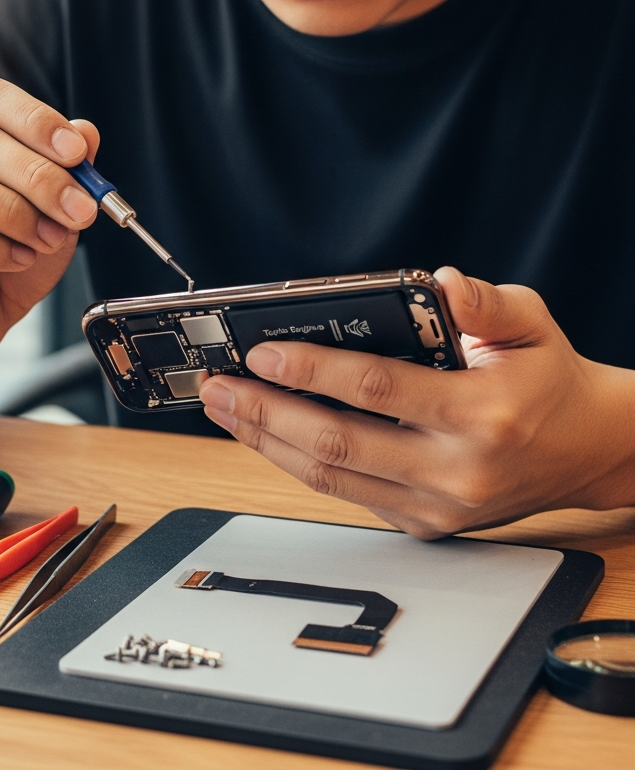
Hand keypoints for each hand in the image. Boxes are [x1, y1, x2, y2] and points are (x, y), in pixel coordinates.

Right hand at [0, 75, 99, 367]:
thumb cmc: (6, 259)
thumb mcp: (51, 213)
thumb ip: (67, 172)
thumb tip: (86, 132)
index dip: (35, 119)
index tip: (77, 153)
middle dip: (39, 175)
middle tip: (79, 210)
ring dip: (13, 211)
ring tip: (47, 239)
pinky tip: (19, 260)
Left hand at [200, 268, 634, 537]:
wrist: (590, 451)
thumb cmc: (550, 381)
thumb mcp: (532, 324)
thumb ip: (485, 303)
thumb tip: (442, 284)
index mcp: (481, 415)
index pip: (375, 390)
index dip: (310, 371)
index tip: (262, 353)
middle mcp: (454, 470)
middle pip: (336, 444)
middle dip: (264, 412)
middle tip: (218, 386)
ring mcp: (436, 506)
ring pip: (329, 477)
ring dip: (266, 440)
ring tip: (224, 408)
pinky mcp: (423, 523)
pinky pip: (344, 493)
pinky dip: (296, 462)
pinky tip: (265, 433)